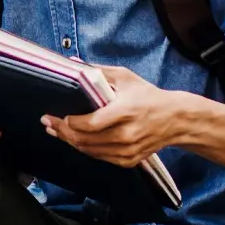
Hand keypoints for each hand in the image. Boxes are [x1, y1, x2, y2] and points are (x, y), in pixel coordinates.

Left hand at [44, 66, 187, 167]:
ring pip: (89, 151)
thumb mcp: (125, 78)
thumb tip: (72, 64)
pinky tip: (75, 140)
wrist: (176, 120)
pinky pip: (100, 157)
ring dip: (70, 141)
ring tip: (56, 131)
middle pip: (85, 139)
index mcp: (125, 112)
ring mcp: (128, 150)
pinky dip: (85, 149)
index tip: (58, 115)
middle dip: (62, 131)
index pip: (90, 124)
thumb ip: (98, 72)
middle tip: (48, 123)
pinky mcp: (129, 160)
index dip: (70, 123)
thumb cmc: (148, 96)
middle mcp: (126, 134)